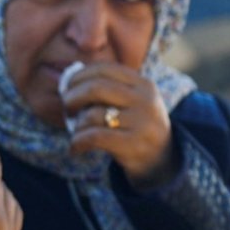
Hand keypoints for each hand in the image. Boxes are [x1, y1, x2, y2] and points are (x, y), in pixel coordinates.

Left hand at [62, 62, 177, 188]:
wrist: (162, 159)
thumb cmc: (135, 126)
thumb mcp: (132, 102)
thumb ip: (107, 88)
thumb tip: (68, 79)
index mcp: (143, 84)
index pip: (104, 69)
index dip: (79, 76)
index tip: (67, 87)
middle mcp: (145, 100)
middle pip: (95, 88)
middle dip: (72, 97)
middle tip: (68, 108)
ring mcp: (141, 122)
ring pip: (92, 115)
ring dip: (76, 125)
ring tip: (77, 132)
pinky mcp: (133, 144)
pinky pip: (93, 137)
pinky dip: (77, 142)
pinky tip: (74, 148)